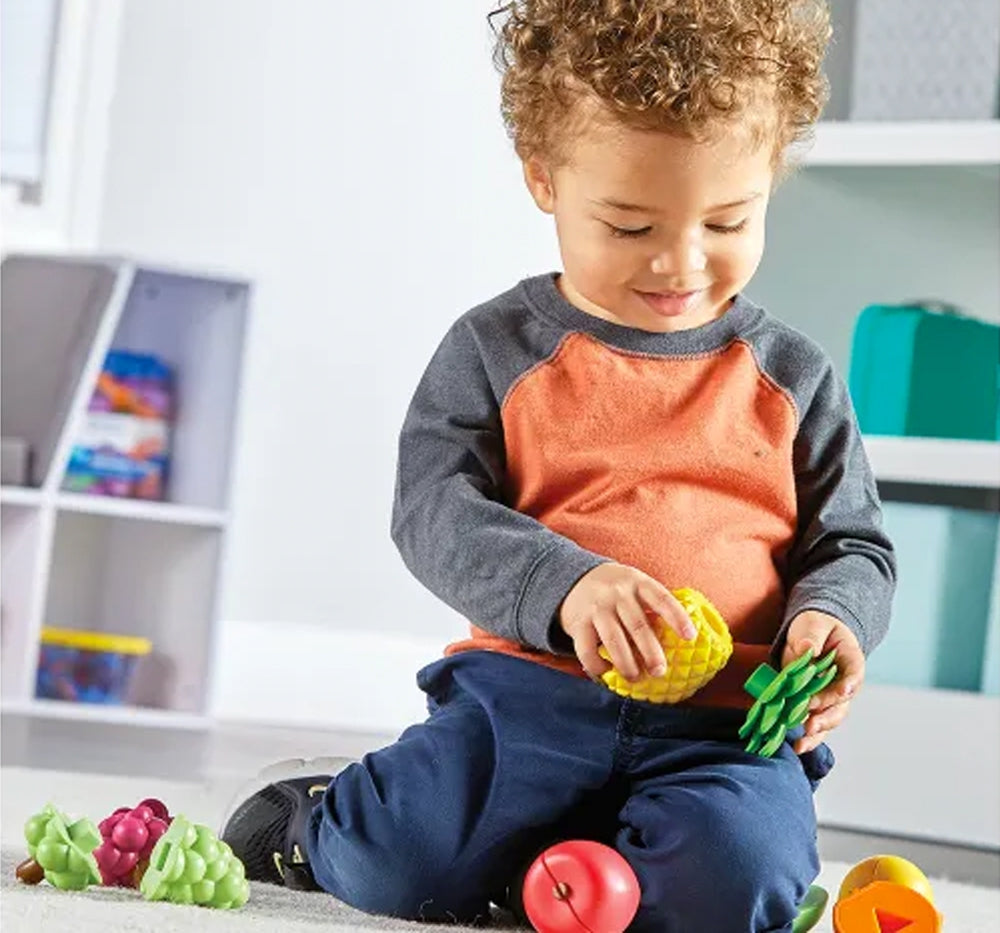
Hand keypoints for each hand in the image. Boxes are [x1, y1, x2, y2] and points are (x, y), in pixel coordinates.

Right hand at [559, 563, 696, 682]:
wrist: (575, 578)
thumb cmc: (617, 590)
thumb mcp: (636, 585)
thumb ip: (652, 605)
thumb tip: (679, 639)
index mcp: (638, 582)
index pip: (661, 599)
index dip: (677, 618)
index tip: (690, 637)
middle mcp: (617, 594)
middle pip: (638, 625)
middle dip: (651, 652)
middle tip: (659, 672)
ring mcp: (597, 608)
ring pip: (614, 639)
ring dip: (626, 664)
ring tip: (636, 678)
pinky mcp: (578, 623)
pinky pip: (587, 649)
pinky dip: (597, 665)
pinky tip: (606, 672)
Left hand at [782, 610, 864, 753]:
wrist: (812, 634)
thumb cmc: (815, 627)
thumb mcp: (813, 624)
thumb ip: (811, 637)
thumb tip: (806, 649)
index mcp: (850, 659)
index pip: (855, 672)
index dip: (850, 683)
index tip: (844, 691)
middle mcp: (844, 683)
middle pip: (842, 703)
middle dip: (828, 713)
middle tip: (812, 722)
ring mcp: (831, 697)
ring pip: (831, 718)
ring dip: (818, 730)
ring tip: (804, 740)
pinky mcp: (815, 704)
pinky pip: (816, 723)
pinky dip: (808, 737)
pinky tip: (798, 747)